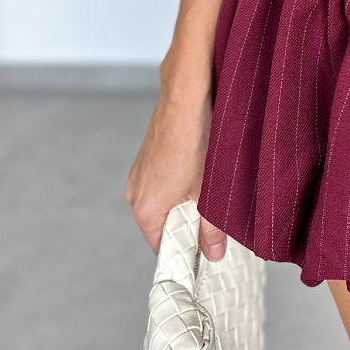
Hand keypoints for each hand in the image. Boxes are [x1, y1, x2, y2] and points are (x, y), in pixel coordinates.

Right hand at [124, 83, 227, 261]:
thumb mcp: (208, 191)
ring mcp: (140, 172)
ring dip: (186, 198)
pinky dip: (181, 180)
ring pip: (165, 200)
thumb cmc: (194, 140)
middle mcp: (134, 192)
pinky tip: (201, 164)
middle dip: (188, 222)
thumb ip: (211, 228)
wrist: (186, 94)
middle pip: (164, 224)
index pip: (162, 248)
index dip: (186, 251)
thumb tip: (214, 255)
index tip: (206, 250)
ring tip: (208, 183)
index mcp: (145, 209)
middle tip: (214, 212)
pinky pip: (164, 180)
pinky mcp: (148, 155)